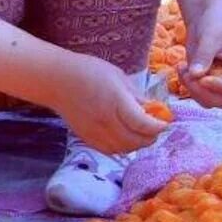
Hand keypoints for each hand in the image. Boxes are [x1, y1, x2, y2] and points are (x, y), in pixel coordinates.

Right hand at [52, 54, 168, 153]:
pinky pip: (109, 150)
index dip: (157, 127)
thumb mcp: (118, 76)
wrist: (56, 80)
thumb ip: (136, 95)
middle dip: (150, 138)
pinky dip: (122, 148)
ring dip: (137, 145)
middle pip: (134, 141)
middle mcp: (105, 120)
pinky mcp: (86, 137)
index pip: (142, 123)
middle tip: (156, 130)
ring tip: (143, 134)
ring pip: (122, 149)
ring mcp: (94, 131)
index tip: (165, 123)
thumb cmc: (89, 71)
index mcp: (115, 101)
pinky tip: (126, 138)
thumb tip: (153, 109)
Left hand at [180, 2, 221, 108]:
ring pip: (210, 101)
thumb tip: (195, 74)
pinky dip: (187, 86)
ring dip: (193, 90)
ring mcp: (221, 82)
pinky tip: (182, 67)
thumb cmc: (216, 21)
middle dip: (204, 92)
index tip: (201, 78)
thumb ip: (204, 55)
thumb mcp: (211, 35)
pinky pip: (198, 94)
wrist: (209, 15)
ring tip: (183, 68)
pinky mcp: (207, 82)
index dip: (219, 86)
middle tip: (189, 75)